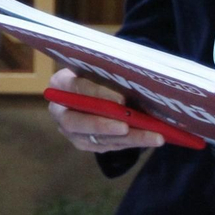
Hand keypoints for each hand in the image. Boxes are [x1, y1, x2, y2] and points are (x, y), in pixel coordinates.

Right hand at [46, 67, 164, 152]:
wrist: (94, 91)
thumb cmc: (99, 75)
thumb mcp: (99, 69)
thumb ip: (107, 74)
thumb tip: (130, 83)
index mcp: (60, 84)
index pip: (77, 88)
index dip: (98, 93)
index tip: (121, 99)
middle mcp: (60, 111)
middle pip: (76, 122)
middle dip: (102, 125)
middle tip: (125, 127)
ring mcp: (72, 131)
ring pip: (98, 138)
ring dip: (128, 138)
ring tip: (154, 137)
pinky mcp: (87, 144)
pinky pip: (109, 146)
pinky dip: (131, 142)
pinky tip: (151, 140)